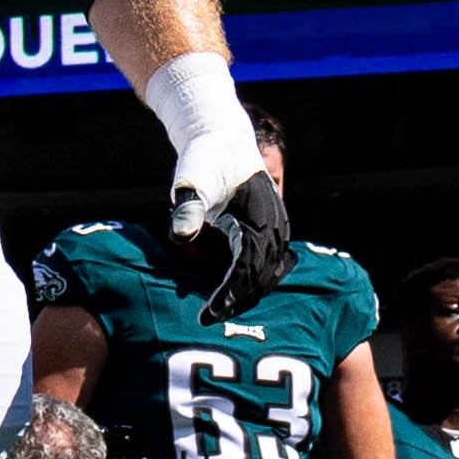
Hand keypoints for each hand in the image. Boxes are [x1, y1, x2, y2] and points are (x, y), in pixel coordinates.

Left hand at [165, 159, 295, 315]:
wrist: (223, 139)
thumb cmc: (205, 160)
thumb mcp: (192, 181)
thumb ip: (187, 209)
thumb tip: (180, 237)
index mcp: (259, 219)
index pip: (246, 269)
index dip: (228, 295)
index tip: (208, 314)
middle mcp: (275, 227)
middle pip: (260, 278)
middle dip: (236, 301)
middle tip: (207, 319)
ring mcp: (278, 229)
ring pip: (267, 274)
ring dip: (245, 294)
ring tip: (218, 311)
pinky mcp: (272, 229)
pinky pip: (267, 264)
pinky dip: (252, 281)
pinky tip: (232, 294)